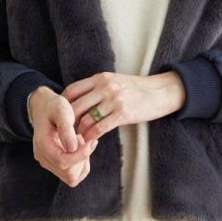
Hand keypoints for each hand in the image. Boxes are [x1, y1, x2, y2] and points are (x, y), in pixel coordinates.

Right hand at [28, 87, 97, 186]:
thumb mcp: (61, 110)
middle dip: (82, 158)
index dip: (81, 155)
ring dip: (82, 162)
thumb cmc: (54, 107)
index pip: (63, 162)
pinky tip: (79, 148)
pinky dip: (80, 164)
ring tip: (79, 142)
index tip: (92, 142)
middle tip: (83, 138)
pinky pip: (72, 175)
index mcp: (42, 145)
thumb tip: (73, 148)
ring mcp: (48, 163)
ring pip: (72, 177)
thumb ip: (66, 127)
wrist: (44, 108)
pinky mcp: (54, 165)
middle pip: (69, 173)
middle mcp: (43, 158)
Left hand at [60, 71, 186, 143]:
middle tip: (64, 132)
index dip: (63, 105)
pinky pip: (100, 128)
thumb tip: (79, 100)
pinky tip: (90, 141)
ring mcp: (114, 100)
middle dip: (67, 122)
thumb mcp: (115, 82)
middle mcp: (105, 87)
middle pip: (75, 106)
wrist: (161, 92)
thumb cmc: (136, 90)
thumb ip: (97, 88)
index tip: (60, 117)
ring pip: (86, 119)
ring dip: (79, 132)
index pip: (72, 90)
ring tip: (76, 139)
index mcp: (100, 78)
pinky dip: (92, 136)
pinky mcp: (123, 113)